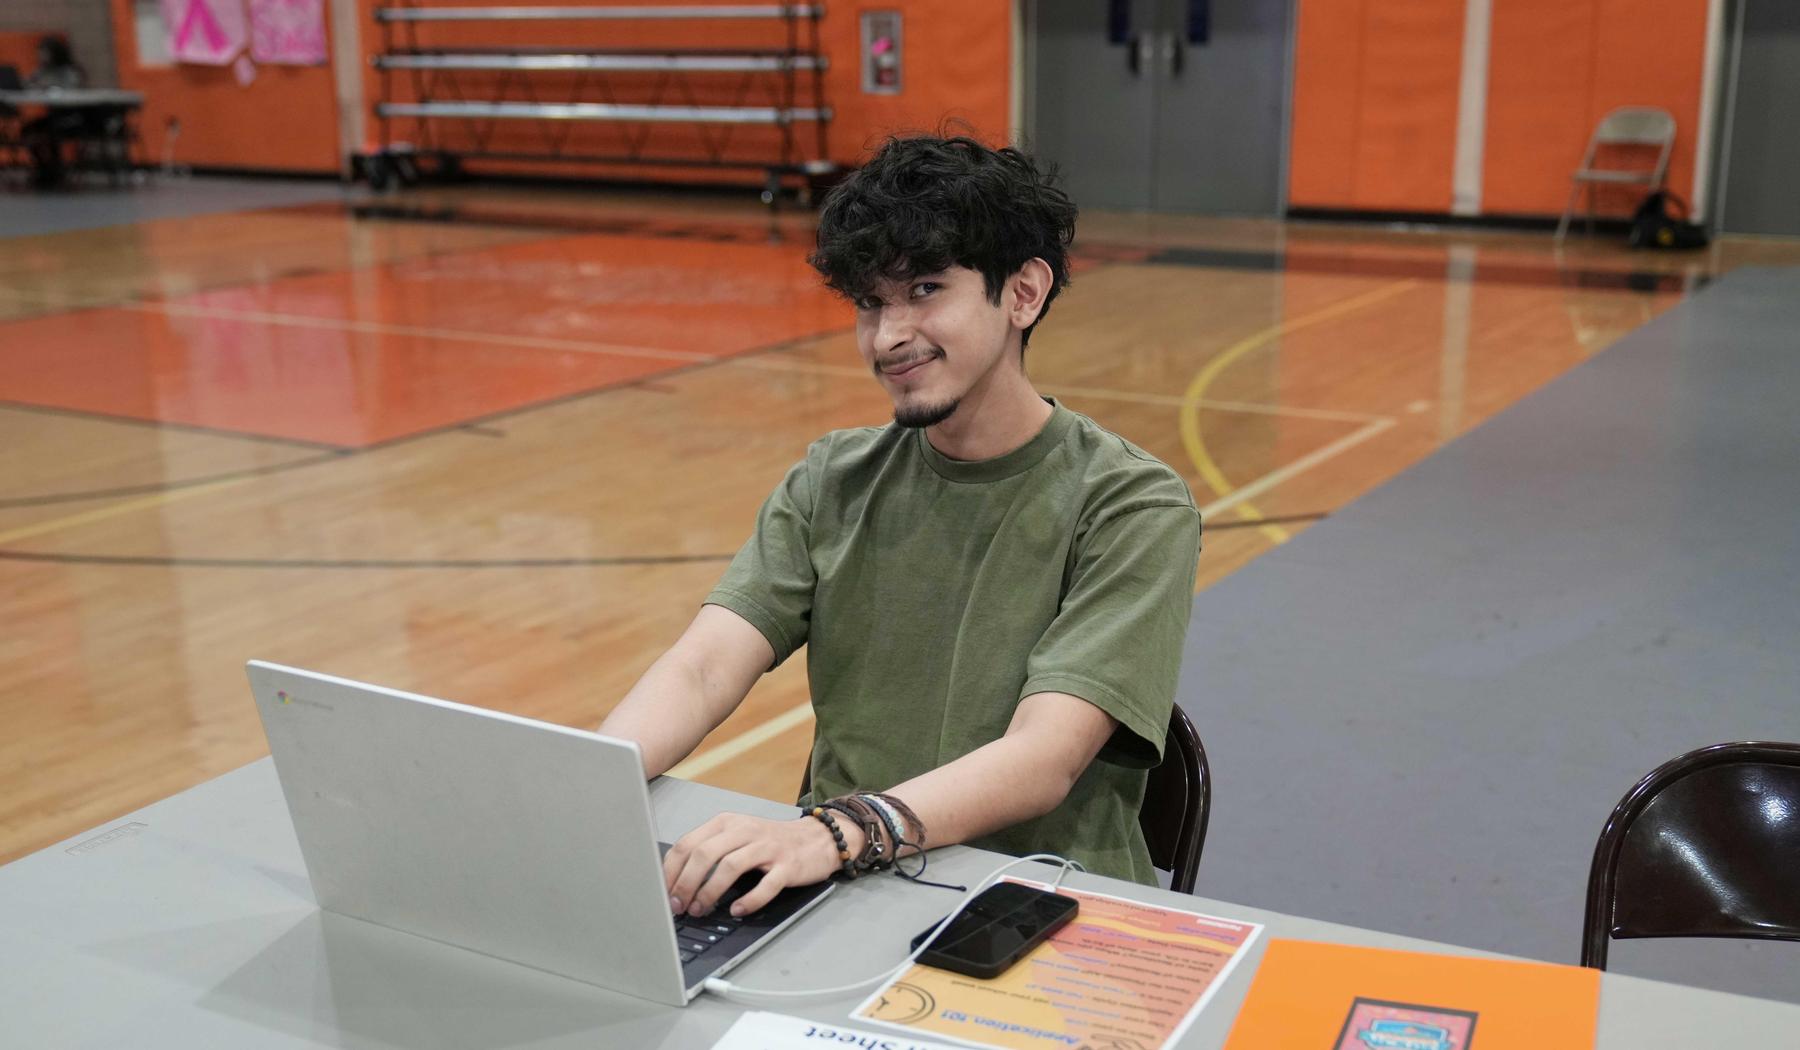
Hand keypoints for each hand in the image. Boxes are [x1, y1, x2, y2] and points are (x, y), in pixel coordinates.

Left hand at [664, 811, 864, 917]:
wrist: (817, 839)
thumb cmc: (770, 843)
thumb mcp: (736, 838)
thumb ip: (708, 853)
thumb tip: (674, 885)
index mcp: (726, 823)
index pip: (687, 844)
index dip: (671, 872)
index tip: (662, 894)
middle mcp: (744, 830)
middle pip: (704, 854)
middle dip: (686, 884)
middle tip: (679, 907)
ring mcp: (767, 847)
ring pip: (730, 866)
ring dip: (710, 892)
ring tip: (701, 910)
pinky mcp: (787, 865)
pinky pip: (766, 884)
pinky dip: (749, 900)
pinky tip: (737, 910)